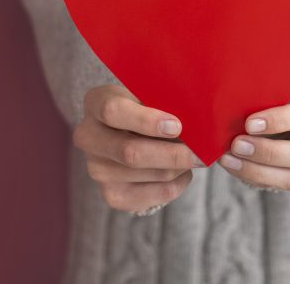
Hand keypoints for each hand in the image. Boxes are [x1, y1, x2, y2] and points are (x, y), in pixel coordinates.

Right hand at [73, 84, 205, 214]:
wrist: (131, 133)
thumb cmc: (148, 107)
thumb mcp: (151, 94)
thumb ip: (167, 103)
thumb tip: (198, 123)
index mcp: (96, 102)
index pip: (113, 112)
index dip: (146, 121)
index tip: (177, 126)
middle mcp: (88, 137)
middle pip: (130, 153)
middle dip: (173, 155)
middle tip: (202, 153)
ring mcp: (96, 170)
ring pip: (148, 175)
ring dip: (179, 168)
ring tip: (193, 156)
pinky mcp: (111, 196)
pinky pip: (154, 196)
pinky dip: (177, 184)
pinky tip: (182, 172)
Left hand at [217, 84, 289, 190]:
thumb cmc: (284, 90)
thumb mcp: (282, 84)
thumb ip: (268, 94)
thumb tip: (232, 104)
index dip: (280, 121)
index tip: (249, 123)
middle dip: (268, 153)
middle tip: (237, 145)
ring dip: (256, 171)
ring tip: (228, 160)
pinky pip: (279, 184)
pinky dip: (252, 176)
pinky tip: (232, 165)